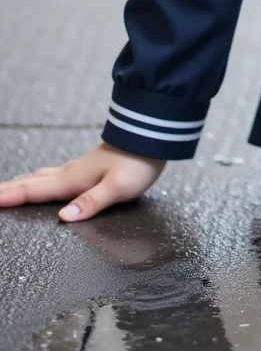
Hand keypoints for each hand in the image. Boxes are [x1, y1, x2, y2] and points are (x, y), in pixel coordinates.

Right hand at [0, 143, 165, 221]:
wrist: (153, 137)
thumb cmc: (137, 161)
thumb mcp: (118, 186)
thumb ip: (91, 202)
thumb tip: (64, 218)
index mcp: (74, 180)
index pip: (35, 190)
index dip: (11, 196)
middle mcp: (72, 172)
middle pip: (33, 182)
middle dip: (10, 189)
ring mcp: (80, 168)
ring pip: (44, 176)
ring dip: (24, 183)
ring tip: (10, 188)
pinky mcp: (89, 166)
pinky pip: (56, 174)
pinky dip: (41, 179)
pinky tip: (47, 179)